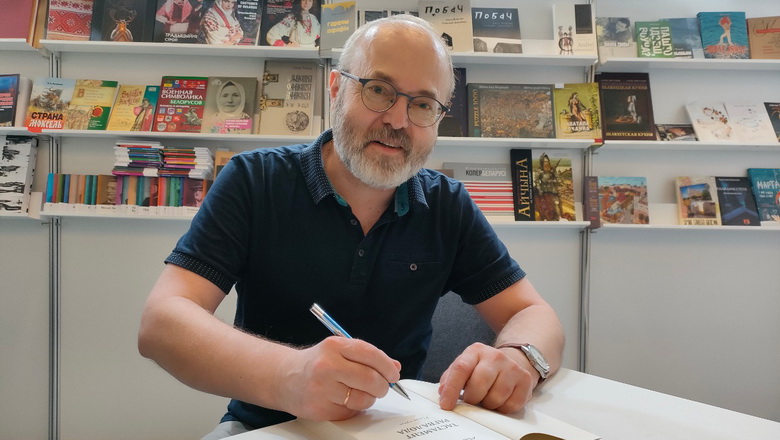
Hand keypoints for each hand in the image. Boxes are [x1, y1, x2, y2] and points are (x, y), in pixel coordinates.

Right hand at [274, 336, 401, 420]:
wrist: (284, 378)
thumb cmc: (316, 364)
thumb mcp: (339, 351)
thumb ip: (366, 357)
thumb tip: (394, 367)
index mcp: (334, 346)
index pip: (370, 354)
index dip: (387, 366)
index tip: (393, 374)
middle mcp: (327, 366)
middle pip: (370, 379)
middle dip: (382, 386)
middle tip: (382, 387)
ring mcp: (322, 389)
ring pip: (363, 399)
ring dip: (368, 399)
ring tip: (358, 393)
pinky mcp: (320, 409)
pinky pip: (350, 412)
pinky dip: (353, 409)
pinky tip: (342, 400)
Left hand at [437, 342, 537, 413]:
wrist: (513, 359)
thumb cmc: (483, 367)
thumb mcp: (465, 366)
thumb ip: (451, 378)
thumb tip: (443, 393)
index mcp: (476, 351)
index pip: (461, 368)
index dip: (451, 389)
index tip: (446, 404)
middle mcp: (495, 356)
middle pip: (479, 384)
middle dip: (472, 398)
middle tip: (472, 399)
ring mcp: (512, 367)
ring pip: (495, 397)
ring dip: (487, 404)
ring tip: (487, 397)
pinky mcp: (525, 380)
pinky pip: (511, 405)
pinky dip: (502, 408)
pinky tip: (500, 400)